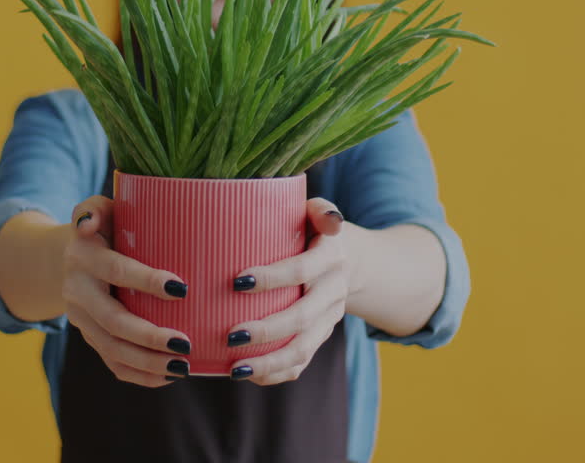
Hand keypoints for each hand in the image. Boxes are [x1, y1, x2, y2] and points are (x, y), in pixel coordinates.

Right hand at [62, 195, 193, 386]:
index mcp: (83, 256)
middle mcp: (77, 291)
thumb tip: (88, 224)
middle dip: (148, 336)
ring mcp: (81, 319)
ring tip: (182, 366)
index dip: (146, 281)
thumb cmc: (103, 227)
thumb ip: (93, 208)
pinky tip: (168, 377)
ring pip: (111, 349)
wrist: (70, 256)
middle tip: (185, 343)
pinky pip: (112, 363)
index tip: (182, 288)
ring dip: (147, 362)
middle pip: (112, 320)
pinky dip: (140, 375)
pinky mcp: (90, 337)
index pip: (116, 270)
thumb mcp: (97, 208)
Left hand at [225, 198, 349, 384]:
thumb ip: (319, 209)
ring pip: (304, 347)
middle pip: (303, 316)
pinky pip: (302, 361)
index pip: (302, 269)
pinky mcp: (321, 336)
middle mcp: (334, 290)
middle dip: (267, 329)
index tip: (237, 282)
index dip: (272, 277)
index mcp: (331, 256)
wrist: (353, 261)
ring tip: (236, 368)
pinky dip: (276, 373)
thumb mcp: (319, 212)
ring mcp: (329, 318)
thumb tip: (329, 217)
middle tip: (231, 334)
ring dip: (270, 360)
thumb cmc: (317, 231)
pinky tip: (248, 375)